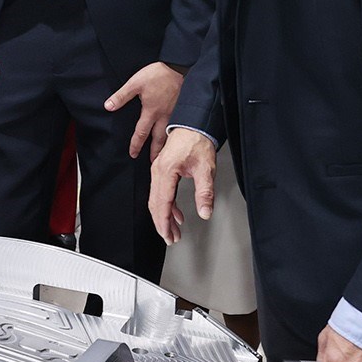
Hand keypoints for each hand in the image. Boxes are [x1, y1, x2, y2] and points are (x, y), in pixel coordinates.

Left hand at [106, 61, 183, 158]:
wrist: (179, 68)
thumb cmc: (158, 75)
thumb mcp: (135, 83)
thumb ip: (121, 96)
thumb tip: (108, 106)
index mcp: (151, 112)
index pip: (141, 133)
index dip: (136, 144)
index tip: (133, 154)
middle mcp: (164, 116)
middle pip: (158, 139)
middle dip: (155, 152)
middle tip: (153, 163)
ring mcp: (175, 114)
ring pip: (169, 135)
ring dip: (166, 146)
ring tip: (164, 155)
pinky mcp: (181, 110)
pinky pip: (178, 127)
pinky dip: (175, 136)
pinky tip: (175, 139)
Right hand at [147, 126, 215, 243]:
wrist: (194, 123)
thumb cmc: (198, 141)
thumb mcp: (206, 169)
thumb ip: (205, 192)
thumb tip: (205, 211)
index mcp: (166, 171)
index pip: (162, 203)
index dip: (164, 222)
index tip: (168, 236)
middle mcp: (158, 171)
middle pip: (155, 203)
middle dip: (162, 223)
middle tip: (170, 238)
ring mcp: (158, 170)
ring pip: (156, 199)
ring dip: (164, 216)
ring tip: (173, 230)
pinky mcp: (162, 169)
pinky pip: (161, 192)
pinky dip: (167, 205)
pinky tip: (176, 214)